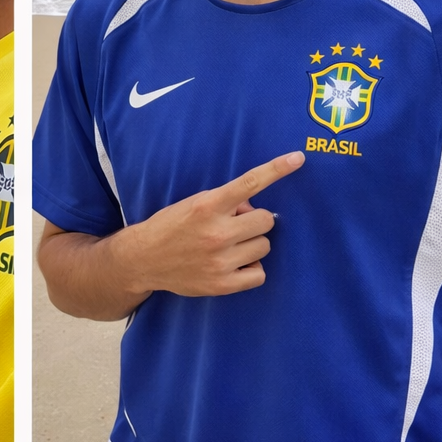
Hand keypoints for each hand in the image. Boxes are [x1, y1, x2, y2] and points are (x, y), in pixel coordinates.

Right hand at [118, 150, 303, 297]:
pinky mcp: (223, 283)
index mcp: (207, 206)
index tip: (298, 158)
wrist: (142, 260)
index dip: (276, 169)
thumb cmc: (170, 227)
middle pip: (265, 221)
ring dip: (251, 244)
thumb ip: (223, 203)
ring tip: (229, 246)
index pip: (249, 183)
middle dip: (253, 221)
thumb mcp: (191, 204)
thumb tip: (252, 208)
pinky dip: (251, 268)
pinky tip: (234, 264)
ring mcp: (221, 260)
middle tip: (234, 225)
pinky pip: (260, 274)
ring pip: (264, 246)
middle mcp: (216, 232)